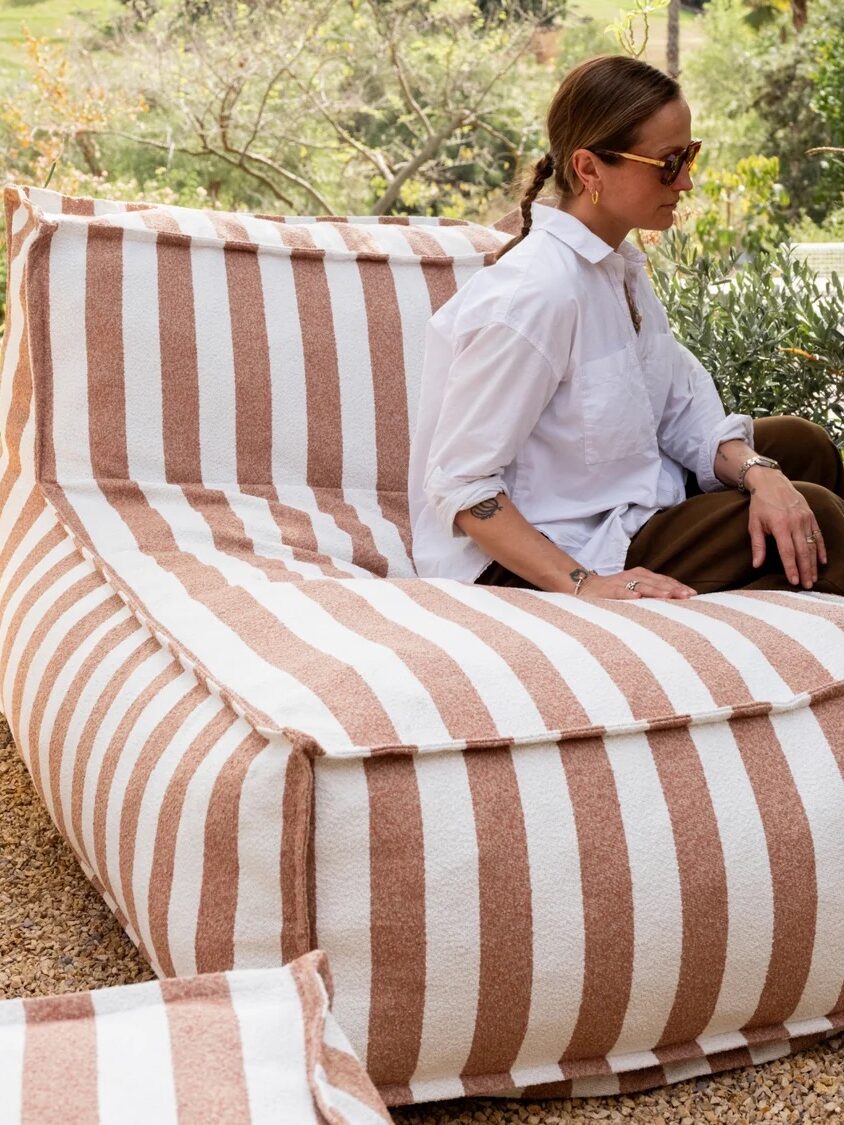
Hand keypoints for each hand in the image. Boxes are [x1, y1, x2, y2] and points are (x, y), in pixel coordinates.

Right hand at [578, 568, 696, 600]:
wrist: (584, 587)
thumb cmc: (613, 591)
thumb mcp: (634, 589)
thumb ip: (651, 593)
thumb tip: (675, 601)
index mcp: (641, 575)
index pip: (664, 580)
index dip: (678, 586)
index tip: (693, 594)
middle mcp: (633, 576)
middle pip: (656, 582)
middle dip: (672, 589)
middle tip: (687, 596)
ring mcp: (620, 582)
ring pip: (641, 585)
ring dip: (655, 590)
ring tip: (668, 596)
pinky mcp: (607, 590)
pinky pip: (619, 592)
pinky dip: (627, 594)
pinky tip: (636, 597)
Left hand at [746, 471, 825, 587]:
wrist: (771, 482)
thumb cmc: (760, 505)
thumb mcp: (754, 524)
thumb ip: (757, 545)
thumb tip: (756, 565)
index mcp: (780, 525)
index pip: (787, 552)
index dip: (791, 567)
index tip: (793, 581)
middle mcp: (795, 522)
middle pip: (803, 551)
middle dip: (805, 570)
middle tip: (807, 586)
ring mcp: (805, 519)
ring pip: (812, 545)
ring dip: (813, 563)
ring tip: (813, 578)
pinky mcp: (811, 516)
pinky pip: (818, 535)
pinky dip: (821, 549)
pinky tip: (822, 561)